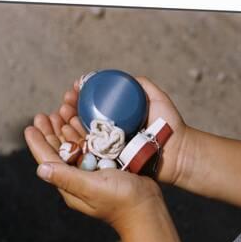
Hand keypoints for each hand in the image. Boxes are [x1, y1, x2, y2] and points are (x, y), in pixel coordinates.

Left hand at [24, 114, 182, 241]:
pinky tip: (80, 121)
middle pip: (58, 150)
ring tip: (60, 112)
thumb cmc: (120, 201)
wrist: (148, 208)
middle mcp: (78, 176)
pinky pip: (89, 145)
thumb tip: (40, 168)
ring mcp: (91, 170)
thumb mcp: (91, 188)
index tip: (30, 126)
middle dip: (50, 131)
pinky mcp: (105, 164)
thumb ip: (67, 177)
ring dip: (65, 129)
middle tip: (43, 114)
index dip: (38, 143)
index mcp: (70, 183)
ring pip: (73, 145)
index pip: (48, 160)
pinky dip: (82, 132)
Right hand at [56, 76, 189, 185]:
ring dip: (66, 124)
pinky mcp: (109, 164)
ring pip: (81, 135)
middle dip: (68, 109)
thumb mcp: (157, 99)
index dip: (80, 96)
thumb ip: (143, 86)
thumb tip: (124, 77)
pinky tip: (65, 131)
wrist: (179, 152)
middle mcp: (110, 134)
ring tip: (61, 113)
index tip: (73, 88)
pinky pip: (88, 153)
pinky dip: (74, 142)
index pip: (92, 105)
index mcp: (116, 119)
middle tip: (64, 102)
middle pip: (82, 119)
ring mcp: (108, 149)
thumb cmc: (170, 126)